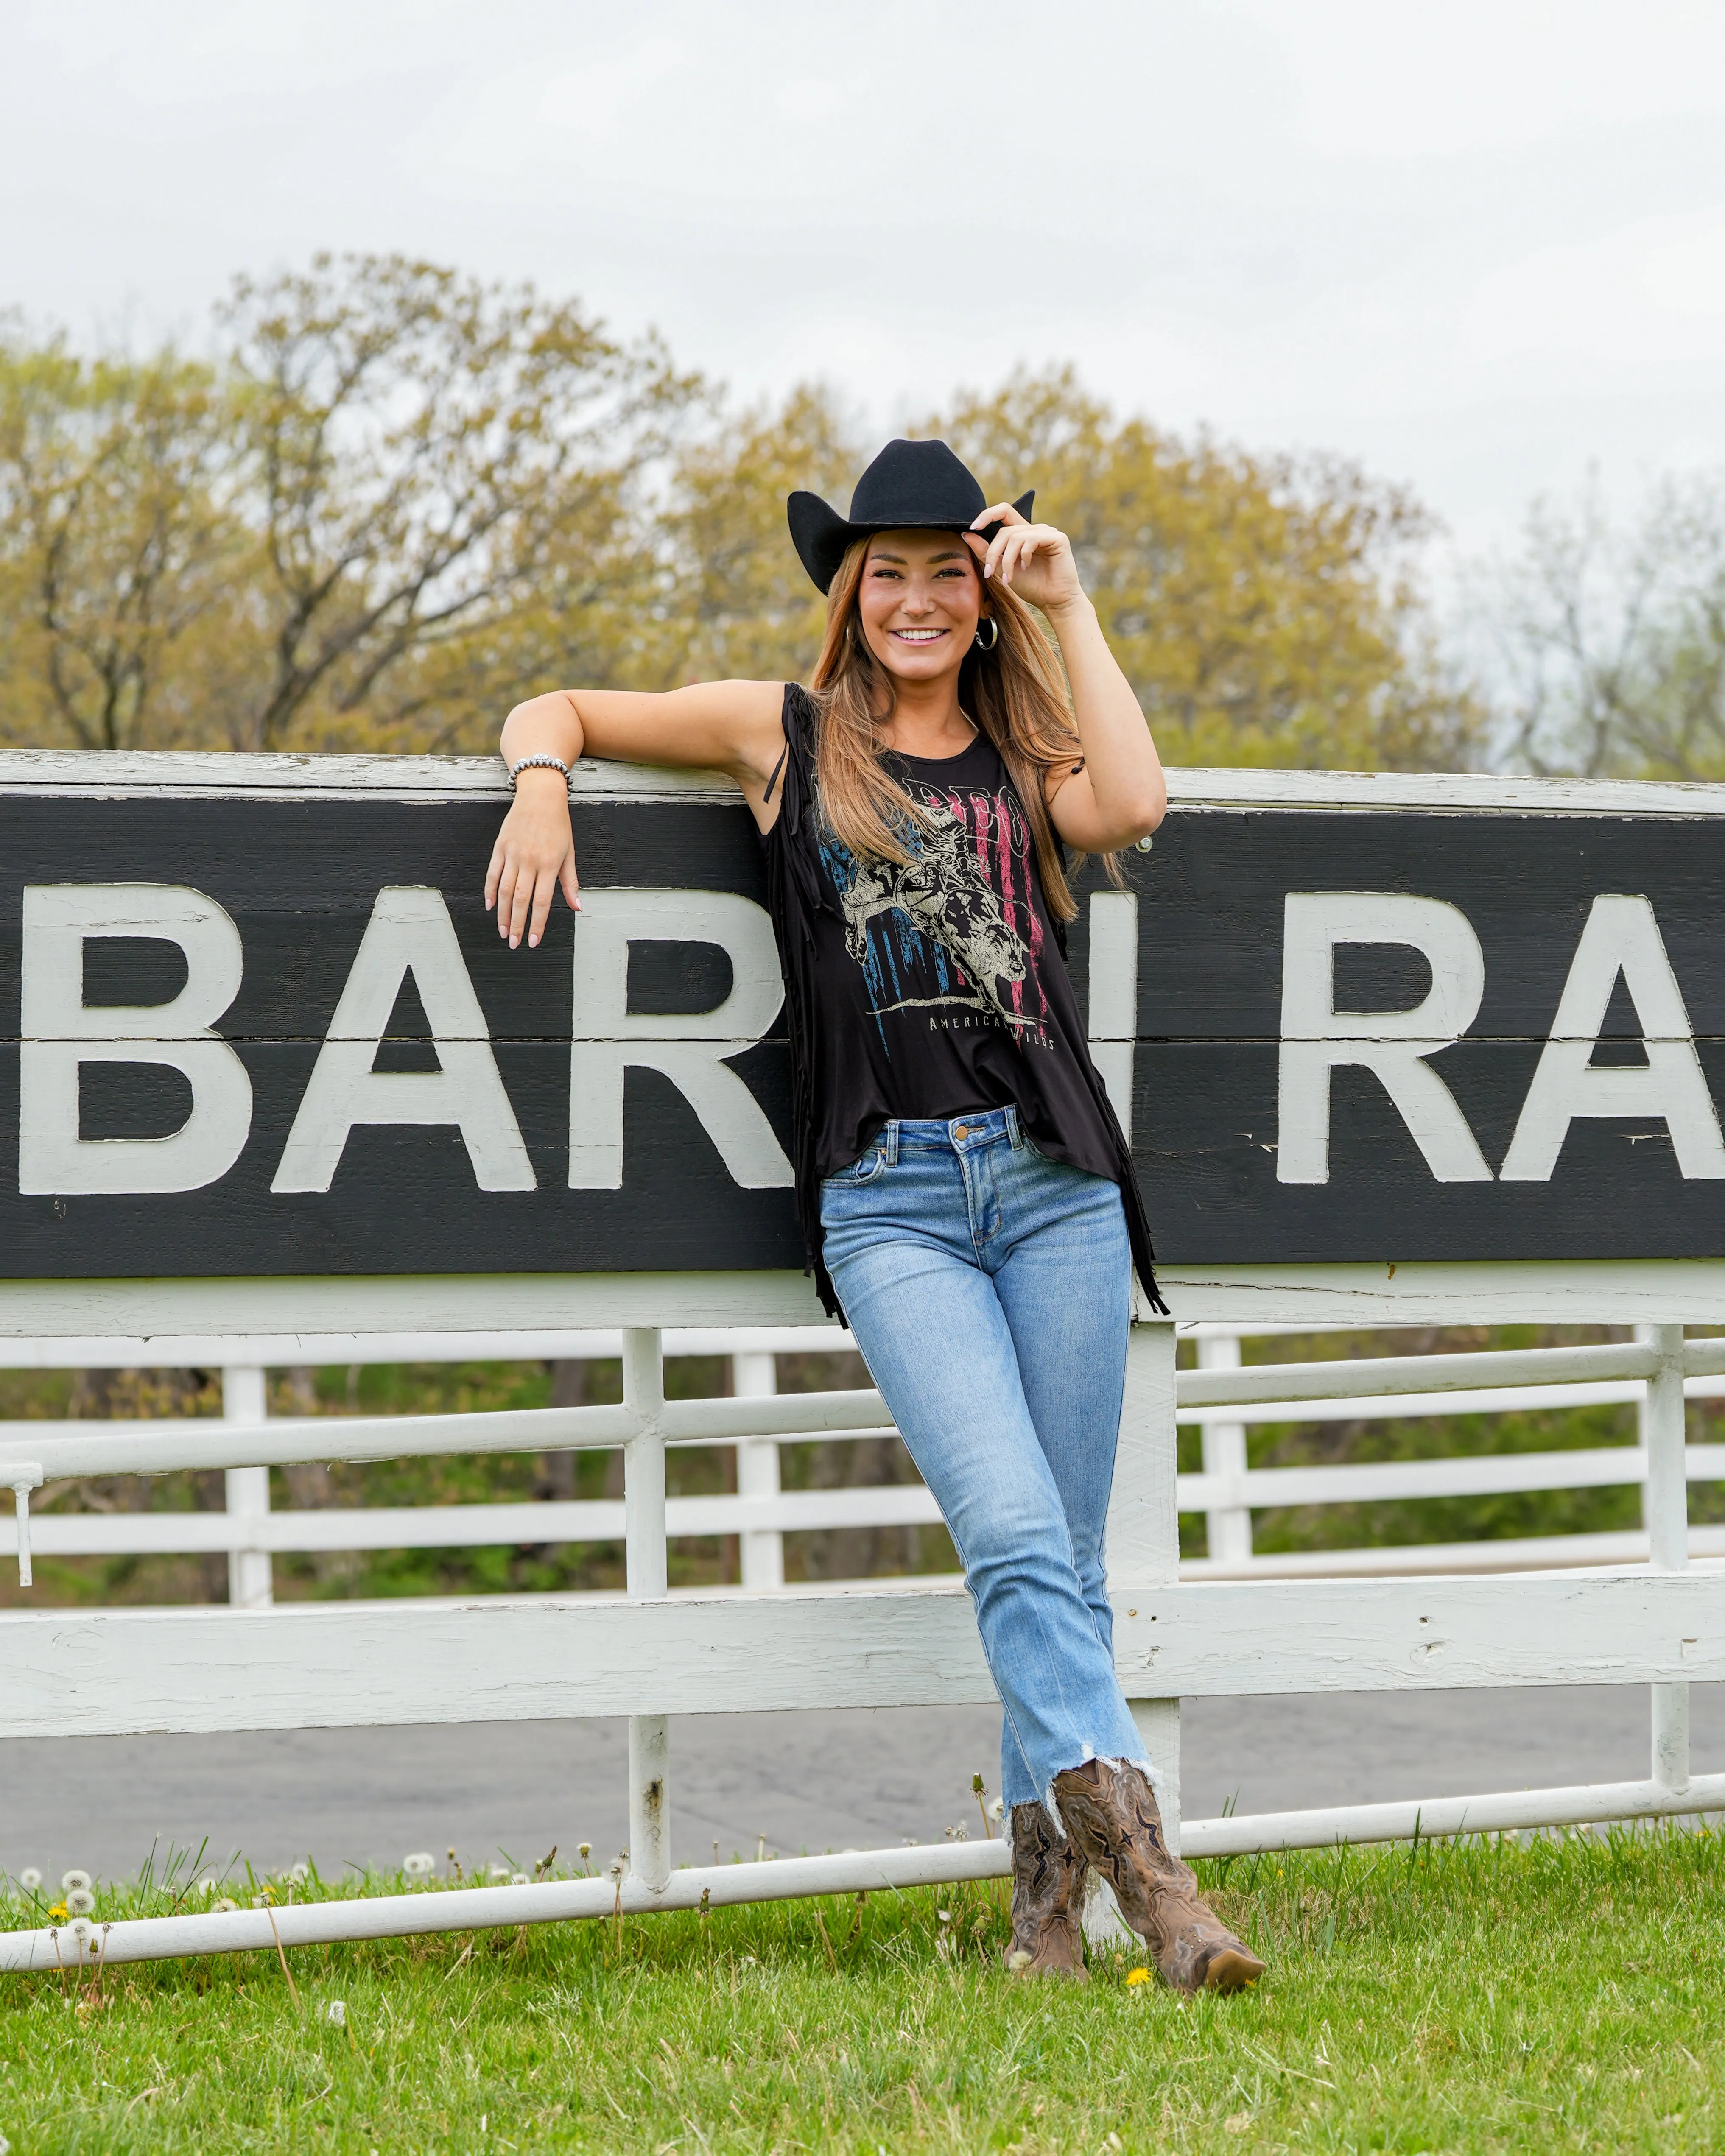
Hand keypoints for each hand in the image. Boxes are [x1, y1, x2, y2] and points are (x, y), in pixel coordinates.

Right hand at [484, 767, 579, 948]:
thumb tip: (577, 907)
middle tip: (514, 943)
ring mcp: (512, 854)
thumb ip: (570, 882)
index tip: (533, 941)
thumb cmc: (559, 825)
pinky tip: (489, 907)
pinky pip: (492, 874)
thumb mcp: (569, 852)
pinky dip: (489, 892)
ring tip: (503, 932)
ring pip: (503, 890)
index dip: (537, 924)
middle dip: (517, 925)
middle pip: (520, 900)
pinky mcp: (500, 847)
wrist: (540, 795)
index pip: (541, 902)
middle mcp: (529, 861)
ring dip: (502, 914)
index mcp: (549, 864)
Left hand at [965, 503, 1083, 614]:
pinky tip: (1026, 567)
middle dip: (993, 552)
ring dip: (1006, 560)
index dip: (987, 515)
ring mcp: (1047, 532)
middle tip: (988, 572)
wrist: (1052, 602)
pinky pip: (1031, 539)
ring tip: (1008, 578)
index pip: (1003, 512)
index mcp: (1022, 533)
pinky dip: (1023, 555)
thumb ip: (986, 551)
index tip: (973, 528)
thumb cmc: (1031, 586)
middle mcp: (1034, 529)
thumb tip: (967, 534)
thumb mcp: (1002, 569)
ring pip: (1015, 536)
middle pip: (1004, 530)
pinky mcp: (1057, 538)